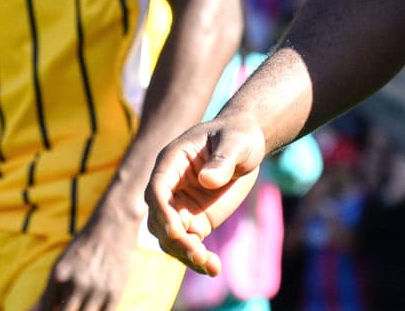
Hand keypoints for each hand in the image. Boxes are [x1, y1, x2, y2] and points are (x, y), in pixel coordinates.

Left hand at [33, 209, 134, 310]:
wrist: (112, 227)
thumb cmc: (83, 248)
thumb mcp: (61, 264)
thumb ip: (48, 292)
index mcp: (59, 275)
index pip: (47, 309)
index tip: (55, 309)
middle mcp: (76, 283)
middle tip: (71, 306)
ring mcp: (96, 289)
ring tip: (82, 305)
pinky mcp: (114, 292)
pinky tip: (95, 307)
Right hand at [145, 117, 265, 275]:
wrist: (247, 146)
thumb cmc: (238, 136)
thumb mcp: (236, 142)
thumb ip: (223, 159)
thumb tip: (207, 179)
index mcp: (171, 162)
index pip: (157, 189)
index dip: (162, 211)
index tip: (176, 230)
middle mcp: (170, 187)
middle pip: (159, 219)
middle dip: (175, 239)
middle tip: (199, 254)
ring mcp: (180, 207)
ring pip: (171, 238)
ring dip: (185, 254)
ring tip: (210, 265)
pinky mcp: (196, 222)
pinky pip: (190, 245)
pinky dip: (199, 260)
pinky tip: (214, 269)